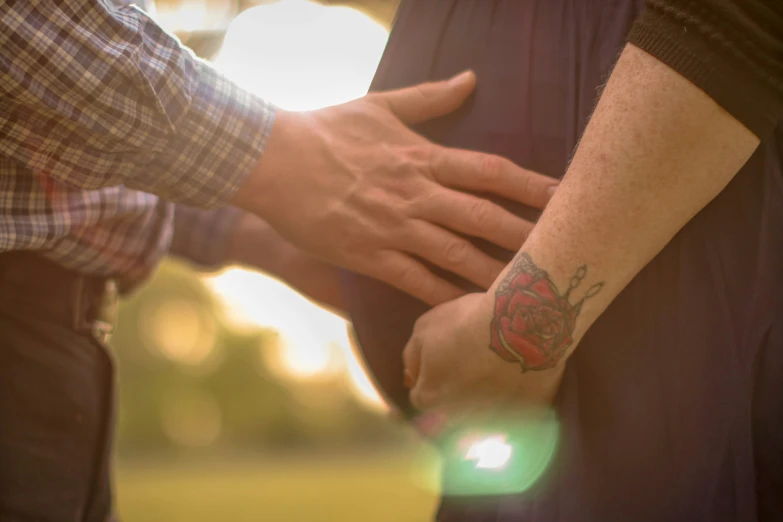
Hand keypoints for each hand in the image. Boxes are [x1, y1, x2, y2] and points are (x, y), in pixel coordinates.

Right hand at [233, 71, 557, 305]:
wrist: (273, 161)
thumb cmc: (326, 130)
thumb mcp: (380, 105)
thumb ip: (430, 98)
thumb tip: (471, 79)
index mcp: (421, 156)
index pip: (489, 170)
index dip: (531, 184)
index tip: (566, 194)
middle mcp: (416, 194)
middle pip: (484, 216)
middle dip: (529, 233)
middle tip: (568, 248)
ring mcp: (394, 228)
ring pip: (457, 254)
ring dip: (497, 273)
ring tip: (534, 291)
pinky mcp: (370, 256)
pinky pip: (417, 281)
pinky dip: (446, 297)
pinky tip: (472, 311)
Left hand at [403, 293, 561, 416]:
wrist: (523, 326)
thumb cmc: (468, 323)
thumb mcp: (425, 328)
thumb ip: (412, 358)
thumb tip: (410, 377)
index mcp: (430, 400)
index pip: (420, 399)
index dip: (430, 381)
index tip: (443, 366)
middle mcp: (457, 421)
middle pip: (449, 416)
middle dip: (454, 400)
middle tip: (469, 372)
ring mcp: (492, 424)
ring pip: (481, 422)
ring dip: (482, 407)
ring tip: (494, 379)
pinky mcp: (525, 422)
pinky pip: (515, 419)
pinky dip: (513, 408)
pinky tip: (517, 385)